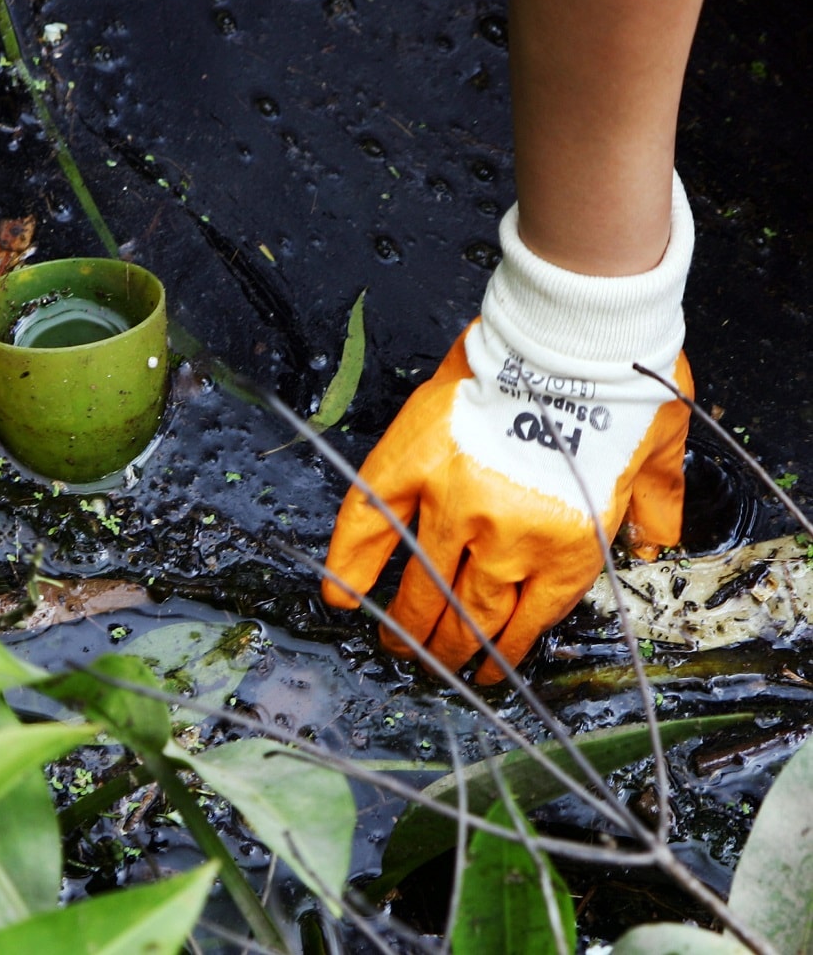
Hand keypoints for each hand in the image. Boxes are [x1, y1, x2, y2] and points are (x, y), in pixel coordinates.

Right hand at [322, 177, 694, 682]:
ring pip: (422, 587)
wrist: (568, 329)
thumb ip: (654, 507)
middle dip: (448, 651)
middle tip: (433, 661)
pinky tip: (342, 597)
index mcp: (567, 546)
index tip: (485, 669)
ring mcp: (453, 505)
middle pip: (466, 616)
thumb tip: (654, 547)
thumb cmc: (617, 386)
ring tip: (397, 644)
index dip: (500, 654)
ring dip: (408, 626)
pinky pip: (370, 528)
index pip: (523, 623)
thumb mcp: (657, 452)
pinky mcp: (411, 467)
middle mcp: (506, 539)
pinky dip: (351, 567)